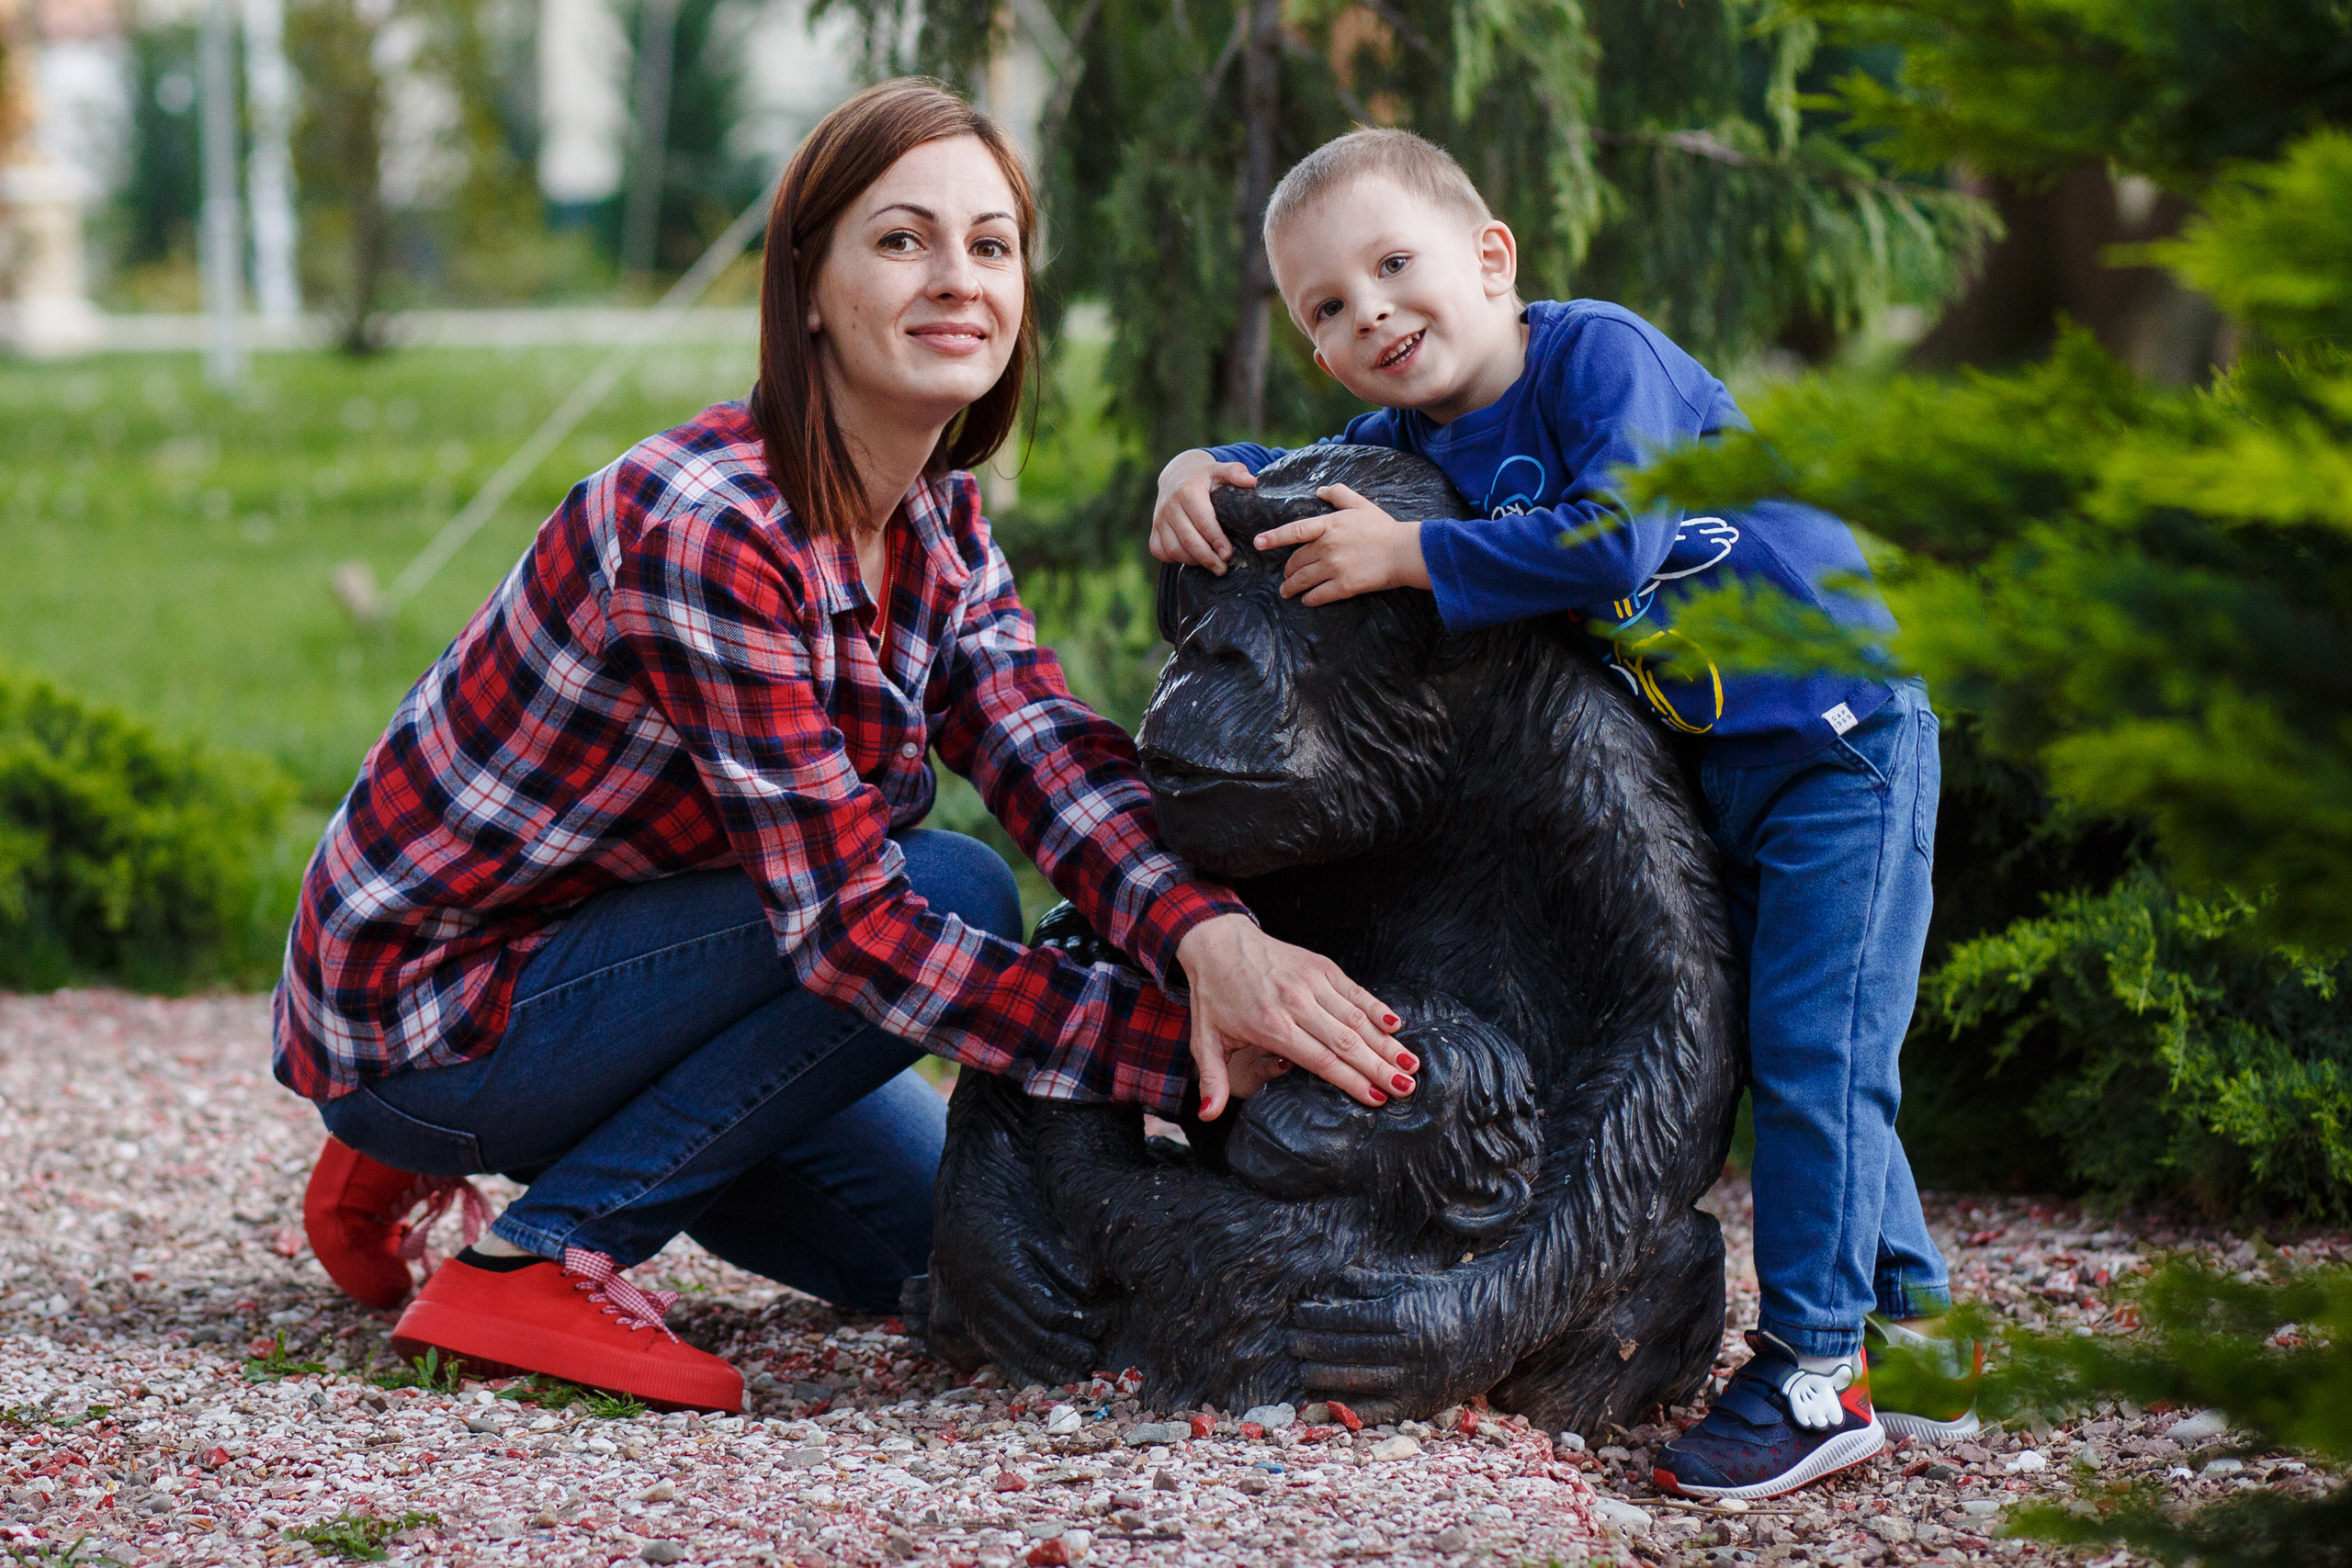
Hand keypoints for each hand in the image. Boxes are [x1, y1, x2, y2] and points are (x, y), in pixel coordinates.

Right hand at [955, 1220, 1106, 1379]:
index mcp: (1006, 1274)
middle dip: (1067, 1351)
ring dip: (1048, 1368)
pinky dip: (1021, 1373)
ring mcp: (978, 1316)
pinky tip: (1043, 1384)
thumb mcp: (1033, 1232)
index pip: (1047, 1309)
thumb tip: (1090, 1287)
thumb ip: (1060, 1261)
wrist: (960, 1218)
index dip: (1077, 1321)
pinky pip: (998, 1356)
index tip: (1102, 1322)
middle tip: (1094, 1357)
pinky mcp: (975, 1326)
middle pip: (1033, 1337)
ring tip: (1077, 1376)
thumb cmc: (1003, 1220)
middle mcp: (989, 1300)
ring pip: (1016, 1352)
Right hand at [1152, 450, 1256, 572]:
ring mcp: (1160, 519)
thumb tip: (1251, 481)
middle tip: (1223, 567)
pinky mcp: (1154, 529)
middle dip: (1207, 557)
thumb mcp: (1220, 470)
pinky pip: (1159, 550)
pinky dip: (1174, 559)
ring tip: (1211, 565)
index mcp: (1188, 492)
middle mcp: (1170, 506)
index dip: (1216, 540)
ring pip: (1173, 548)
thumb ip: (1236, 472)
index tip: (1228, 554)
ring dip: (1193, 561)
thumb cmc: (1204, 477)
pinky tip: (1192, 559)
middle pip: (1188, 539)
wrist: (1177, 475)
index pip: (1203, 521)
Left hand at [1175, 913, 1412, 1118]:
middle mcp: (1296, 1003)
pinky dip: (1378, 1008)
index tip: (1376, 1098)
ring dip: (1387, 1042)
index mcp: (1271, 1026)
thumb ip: (1212, 1080)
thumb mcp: (1205, 1041)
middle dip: (1380, 1067)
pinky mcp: (1321, 966)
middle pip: (1346, 1042)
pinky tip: (1397, 1026)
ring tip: (1412, 1065)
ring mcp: (1311, 982)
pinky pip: (1355, 991)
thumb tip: (1207, 1116)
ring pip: (1357, 1017)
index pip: (1321, 1060)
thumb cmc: (1214, 997)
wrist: (1218, 942)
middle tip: (1407, 1088)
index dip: (1351, 1081)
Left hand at [1251, 484, 1430, 604]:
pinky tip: (1306, 600)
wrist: (1404, 552)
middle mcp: (1327, 546)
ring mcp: (1334, 567)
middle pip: (1296, 560)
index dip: (1274, 537)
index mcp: (1329, 525)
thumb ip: (1339, 494)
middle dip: (1287, 570)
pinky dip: (1308, 599)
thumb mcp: (1361, 504)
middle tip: (1285, 575)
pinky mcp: (1344, 586)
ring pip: (1302, 580)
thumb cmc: (1383, 527)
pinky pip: (1317, 595)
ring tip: (1287, 591)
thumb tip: (1320, 490)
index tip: (1258, 543)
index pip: (1295, 531)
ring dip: (1291, 587)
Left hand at [1287, 1265, 1519, 1422]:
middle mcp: (1405, 1349)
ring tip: (1300, 1373)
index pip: (1346, 1319)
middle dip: (1312, 1348)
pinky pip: (1378, 1411)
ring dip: (1322, 1379)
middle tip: (1289, 1344)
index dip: (1316, 1319)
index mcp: (1401, 1315)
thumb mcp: (1409, 1283)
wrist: (1495, 1326)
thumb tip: (1332, 1282)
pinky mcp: (1420, 1403)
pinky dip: (1350, 1411)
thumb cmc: (1445, 1300)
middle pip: (1346, 1351)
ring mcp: (1413, 1379)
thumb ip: (1370, 1285)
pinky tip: (1326, 1406)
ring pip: (1356, 1381)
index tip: (1296, 1316)